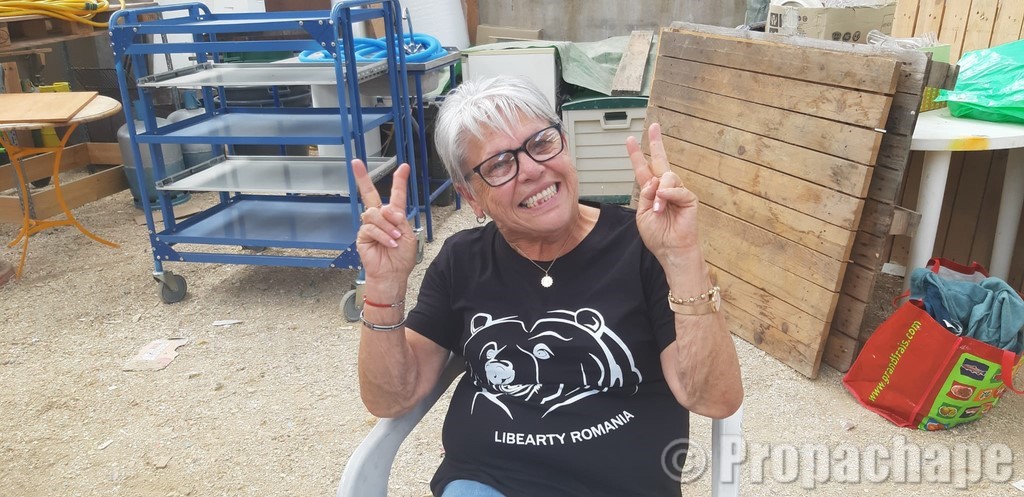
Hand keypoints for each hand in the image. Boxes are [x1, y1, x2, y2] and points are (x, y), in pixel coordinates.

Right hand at [352, 160, 417, 279]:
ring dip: (388, 225)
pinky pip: (370, 228)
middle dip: (362, 177)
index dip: (399, 181)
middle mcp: (380, 218)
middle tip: (356, 163)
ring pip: (374, 213)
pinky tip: (389, 243)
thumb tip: (387, 210)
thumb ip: (398, 220)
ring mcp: (369, 226)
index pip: (396, 195)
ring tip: (395, 238)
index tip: (404, 167)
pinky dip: (383, 235)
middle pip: (369, 194)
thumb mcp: (408, 235)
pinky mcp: (362, 236)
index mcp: (394, 216)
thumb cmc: (401, 257)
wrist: (393, 274)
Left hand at [627, 123, 701, 257]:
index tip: (629, 139)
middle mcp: (664, 188)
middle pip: (660, 161)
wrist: (671, 250)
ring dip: (659, 192)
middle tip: (654, 127)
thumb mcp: (642, 214)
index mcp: (651, 191)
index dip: (636, 155)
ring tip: (656, 209)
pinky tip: (663, 203)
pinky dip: (668, 195)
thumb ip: (644, 195)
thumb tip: (654, 181)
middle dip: (656, 143)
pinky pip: (678, 190)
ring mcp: (677, 192)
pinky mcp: (689, 199)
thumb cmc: (657, 235)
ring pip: (667, 176)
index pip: (642, 169)